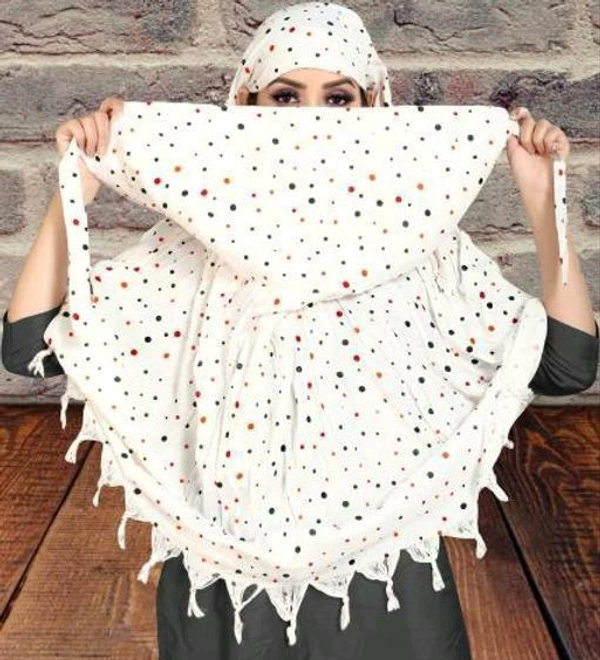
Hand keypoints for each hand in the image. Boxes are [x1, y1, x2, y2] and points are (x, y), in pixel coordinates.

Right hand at [55, 96, 123, 206]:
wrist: (87, 183)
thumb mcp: (118, 153)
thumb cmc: (104, 170)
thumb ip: (122, 138)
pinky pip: (75, 125)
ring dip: (93, 141)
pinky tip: (82, 150)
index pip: (110, 104)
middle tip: (103, 152)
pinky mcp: (65, 129)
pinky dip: (81, 139)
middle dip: (104, 135)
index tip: (122, 113)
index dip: (115, 105)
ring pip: (88, 121)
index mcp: (106, 125)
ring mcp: (78, 124)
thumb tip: (145, 133)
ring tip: (92, 154)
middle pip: (100, 115)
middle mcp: (92, 122)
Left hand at [505, 106, 569, 221]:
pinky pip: (555, 132)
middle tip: (527, 151)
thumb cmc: (524, 174)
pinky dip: (549, 142)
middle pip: (531, 120)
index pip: (523, 119)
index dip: (520, 113)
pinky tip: (548, 153)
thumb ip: (511, 138)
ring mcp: (549, 138)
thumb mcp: (513, 154)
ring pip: (543, 124)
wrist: (537, 185)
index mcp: (523, 138)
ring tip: (538, 154)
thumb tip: (510, 126)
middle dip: (526, 135)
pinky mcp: (561, 142)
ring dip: (537, 140)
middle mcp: (536, 136)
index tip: (515, 115)